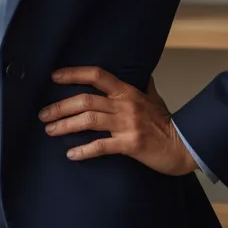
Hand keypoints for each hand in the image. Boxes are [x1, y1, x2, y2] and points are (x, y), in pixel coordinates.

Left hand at [38, 67, 196, 176]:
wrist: (185, 146)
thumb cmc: (166, 122)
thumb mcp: (153, 97)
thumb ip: (141, 85)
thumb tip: (140, 72)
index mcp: (127, 91)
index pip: (96, 75)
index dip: (73, 73)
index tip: (54, 77)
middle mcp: (124, 105)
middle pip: (85, 100)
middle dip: (60, 106)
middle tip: (43, 114)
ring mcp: (127, 124)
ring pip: (88, 121)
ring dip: (65, 125)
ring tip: (50, 130)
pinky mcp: (130, 144)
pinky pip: (101, 146)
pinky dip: (84, 150)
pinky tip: (71, 154)